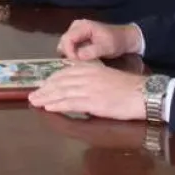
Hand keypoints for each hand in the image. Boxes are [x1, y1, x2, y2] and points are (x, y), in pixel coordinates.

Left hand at [28, 63, 145, 120]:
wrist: (141, 93)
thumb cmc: (126, 86)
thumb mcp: (105, 74)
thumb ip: (91, 77)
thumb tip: (78, 84)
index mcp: (89, 68)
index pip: (65, 72)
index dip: (52, 79)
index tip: (42, 84)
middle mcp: (86, 76)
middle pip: (59, 81)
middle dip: (44, 88)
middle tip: (32, 94)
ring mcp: (88, 88)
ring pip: (61, 91)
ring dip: (46, 96)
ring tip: (35, 101)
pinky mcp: (92, 102)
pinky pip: (70, 103)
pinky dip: (57, 104)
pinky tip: (48, 107)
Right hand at [56, 19, 141, 60]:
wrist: (123, 39)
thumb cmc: (116, 41)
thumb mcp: (106, 47)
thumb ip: (92, 51)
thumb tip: (78, 56)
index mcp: (83, 26)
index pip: (67, 39)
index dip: (69, 52)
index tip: (76, 62)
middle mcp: (76, 26)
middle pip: (63, 41)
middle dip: (68, 54)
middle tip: (77, 64)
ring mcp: (75, 31)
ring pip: (65, 45)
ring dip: (70, 55)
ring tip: (79, 63)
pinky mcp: (77, 38)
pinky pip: (70, 46)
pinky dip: (73, 54)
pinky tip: (81, 60)